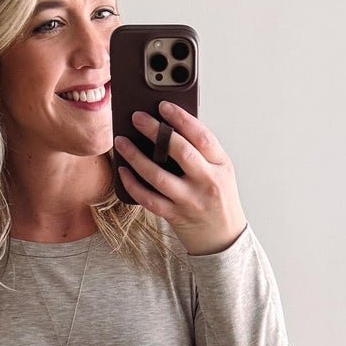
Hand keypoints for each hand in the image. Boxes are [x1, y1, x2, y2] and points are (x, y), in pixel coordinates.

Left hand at [112, 100, 246, 255]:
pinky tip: (123, 171)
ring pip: (158, 176)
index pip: (202, 136)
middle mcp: (207, 182)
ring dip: (136, 157)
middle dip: (156, 131)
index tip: (163, 106)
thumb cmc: (218, 200)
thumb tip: (167, 127)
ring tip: (122, 142)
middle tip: (136, 117)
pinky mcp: (175, 216)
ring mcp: (190, 201)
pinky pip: (149, 199)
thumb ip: (201, 152)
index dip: (181, 118)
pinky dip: (133, 184)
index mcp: (221, 166)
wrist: (223, 239)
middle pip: (180, 151)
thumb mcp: (220, 172)